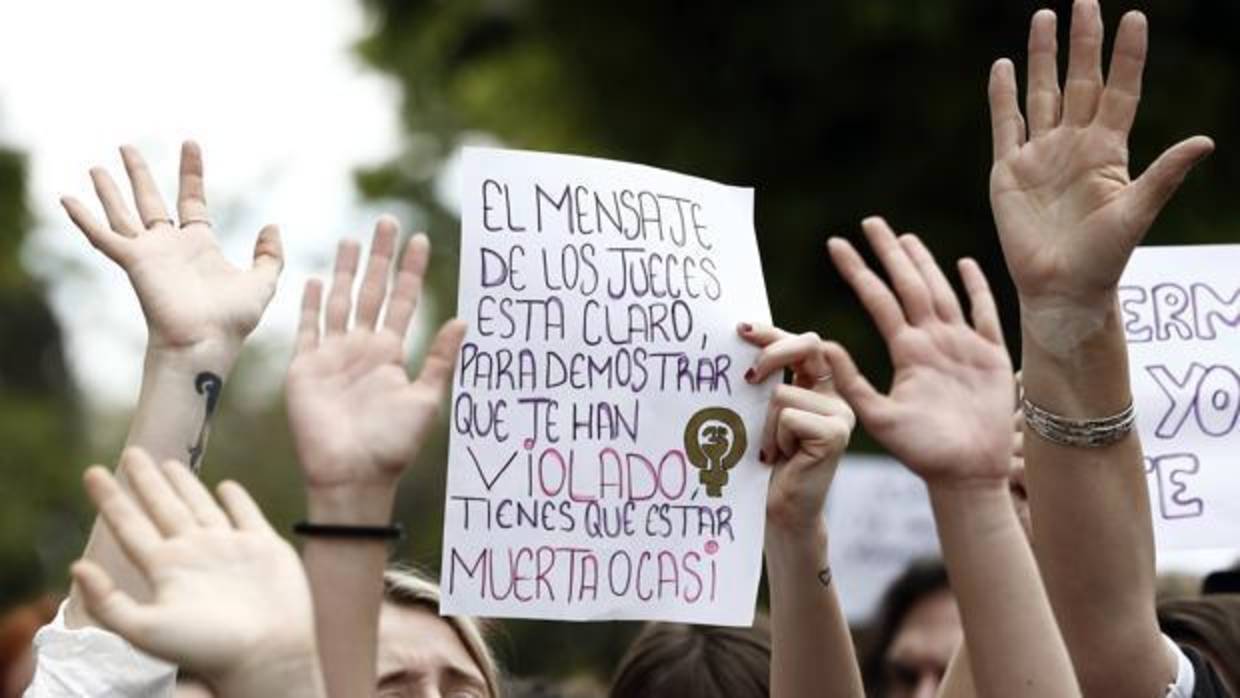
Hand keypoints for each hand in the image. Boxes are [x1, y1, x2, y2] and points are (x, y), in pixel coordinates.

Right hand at [61, 142, 282, 355]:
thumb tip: (271, 225)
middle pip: (150, 201)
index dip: (191, 173)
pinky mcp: (133, 262)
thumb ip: (270, 255)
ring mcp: (149, 253)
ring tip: (97, 166)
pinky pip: (103, 236)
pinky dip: (84, 218)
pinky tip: (67, 199)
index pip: (192, 200)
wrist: (205, 341)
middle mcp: (170, 246)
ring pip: (123, 213)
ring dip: (109, 190)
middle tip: (127, 146)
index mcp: (200, 246)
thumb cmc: (232, 319)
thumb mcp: (262, 282)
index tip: (190, 144)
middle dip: (139, 174)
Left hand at [71, 449, 320, 696]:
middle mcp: (194, 554)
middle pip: (163, 507)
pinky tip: (227, 486)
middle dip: (145, 481)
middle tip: (131, 453)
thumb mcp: (145, 629)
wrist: (267, 653)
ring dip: (185, 485)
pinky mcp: (263, 546)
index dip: (109, 500)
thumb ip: (108, 603)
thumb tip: (76, 567)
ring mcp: (229, 547)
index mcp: (165, 569)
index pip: (129, 526)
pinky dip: (236, 498)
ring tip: (170, 463)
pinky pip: (246, 514)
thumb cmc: (208, 648)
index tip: (91, 473)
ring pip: (200, 506)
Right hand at [286, 217, 465, 504]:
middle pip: (372, 292)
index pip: (402, 302)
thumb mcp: (426, 399)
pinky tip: (318, 279)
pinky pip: (308, 329)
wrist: (352, 474)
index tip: (420, 240)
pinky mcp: (306, 368)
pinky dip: (311, 304)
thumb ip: (442, 359)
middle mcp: (363, 349)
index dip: (410, 272)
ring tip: (353, 238)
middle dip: (380, 258)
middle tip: (388, 222)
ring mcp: (333, 355)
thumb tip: (463, 320)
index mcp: (391, 354)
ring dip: (347, 271)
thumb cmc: (392, 444)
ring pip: (341, 301)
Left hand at [739, 324, 853, 532]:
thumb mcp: (759, 415)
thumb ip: (762, 384)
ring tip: (771, 450)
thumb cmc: (762, 465)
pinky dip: (772, 438)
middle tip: (747, 378)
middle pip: (809, 345)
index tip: (741, 330)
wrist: (777, 513)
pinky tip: (779, 459)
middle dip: (772, 353)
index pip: (801, 344)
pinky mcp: (836, 434)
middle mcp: (834, 398)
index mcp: (817, 388)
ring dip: (764, 424)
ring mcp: (839, 415)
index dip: (773, 332)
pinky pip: (788, 417)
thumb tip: (739, 346)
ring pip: (783, 393)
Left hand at [823, 218, 1013, 484]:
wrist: (966, 474)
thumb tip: (824, 345)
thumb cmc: (922, 452)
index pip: (877, 300)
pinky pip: (986, 314)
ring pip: (942, 292)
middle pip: (909, 285)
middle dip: (890, 253)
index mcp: (907, 352)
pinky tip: (964, 264)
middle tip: (871, 222)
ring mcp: (963, 345)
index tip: (836, 245)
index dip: (858, 271)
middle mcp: (932, 342)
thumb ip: (851, 383)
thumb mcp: (878, 417)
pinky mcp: (993, 356)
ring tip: (906, 237)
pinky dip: (977, 288)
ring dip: (925, 263)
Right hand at [988, 2, 1211, 315]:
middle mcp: (1075, 145)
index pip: (1119, 91)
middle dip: (1083, 42)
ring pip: (1042, 94)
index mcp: (1108, 152)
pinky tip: (1002, 67)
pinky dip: (1002, 96)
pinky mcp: (1009, 171)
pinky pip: (1006, 125)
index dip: (1126, 56)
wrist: (1059, 288)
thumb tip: (1203, 142)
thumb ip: (1163, 175)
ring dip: (1042, 58)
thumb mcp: (1137, 214)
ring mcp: (1041, 155)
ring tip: (1043, 19)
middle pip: (1080, 81)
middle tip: (1086, 1)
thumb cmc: (1103, 259)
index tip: (1134, 18)